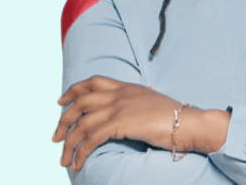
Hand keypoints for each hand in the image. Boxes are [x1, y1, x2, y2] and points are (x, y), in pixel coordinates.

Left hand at [51, 76, 207, 171]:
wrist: (190, 123)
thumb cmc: (176, 117)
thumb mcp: (153, 102)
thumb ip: (139, 102)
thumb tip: (135, 108)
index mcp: (127, 87)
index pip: (93, 82)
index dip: (73, 90)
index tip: (60, 101)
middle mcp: (120, 94)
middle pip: (80, 101)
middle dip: (63, 120)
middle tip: (55, 137)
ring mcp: (119, 108)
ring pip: (81, 123)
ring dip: (68, 143)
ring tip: (64, 159)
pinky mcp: (120, 124)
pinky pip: (91, 138)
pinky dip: (81, 152)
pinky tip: (78, 162)